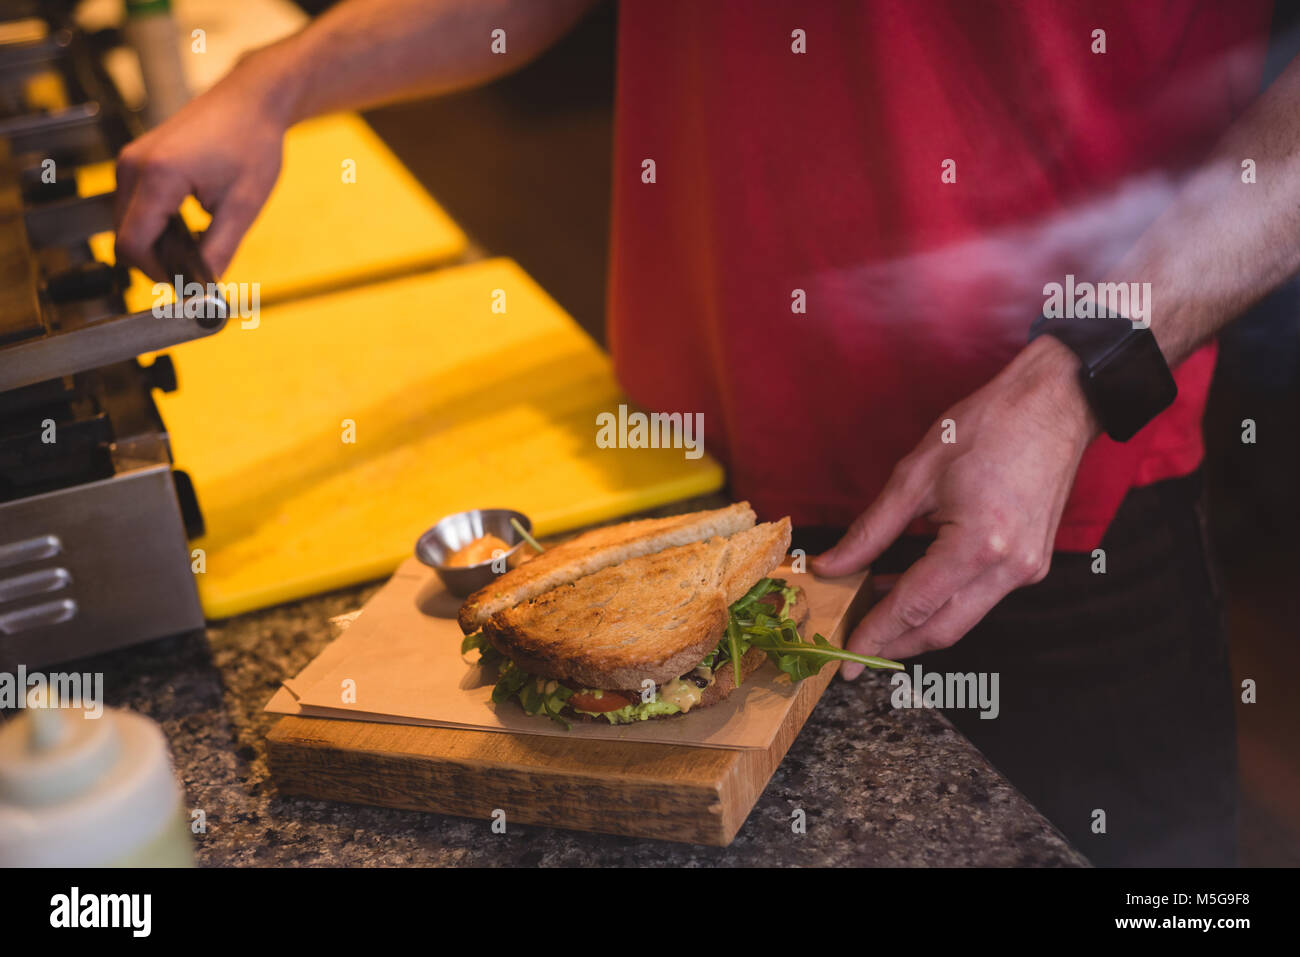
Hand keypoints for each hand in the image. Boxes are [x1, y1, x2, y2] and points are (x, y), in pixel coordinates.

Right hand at [114, 48, 292, 279]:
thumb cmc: (252, 144)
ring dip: (158, 242)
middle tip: (200, 264)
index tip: (188, 281)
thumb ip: (219, 251)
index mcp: (157, 176)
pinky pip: (134, 207)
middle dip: (158, 260)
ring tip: (201, 241)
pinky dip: (156, 224)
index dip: (158, 273)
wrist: (251, 100)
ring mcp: (130, 160)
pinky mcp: (135, 160)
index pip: (133, 244)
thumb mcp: (244, 207)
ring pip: (128, 224)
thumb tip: (203, 290)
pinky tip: (191, 226)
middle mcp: (133, 166)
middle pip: (125, 237)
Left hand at [811, 337, 1100, 672]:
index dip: (876, 633)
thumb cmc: (986, 428)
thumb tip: (832, 565)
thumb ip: (871, 530)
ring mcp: (1026, 570)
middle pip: (942, 629)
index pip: (914, 606)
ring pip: (962, 619)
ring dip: (917, 623)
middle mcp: (1008, 568)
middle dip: (895, 646)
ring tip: (871, 614)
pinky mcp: (1031, 564)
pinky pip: (979, 598)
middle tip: (854, 656)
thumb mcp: (915, 475)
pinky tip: (906, 586)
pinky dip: (942, 601)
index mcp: (978, 544)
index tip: (845, 656)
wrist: (1054, 405)